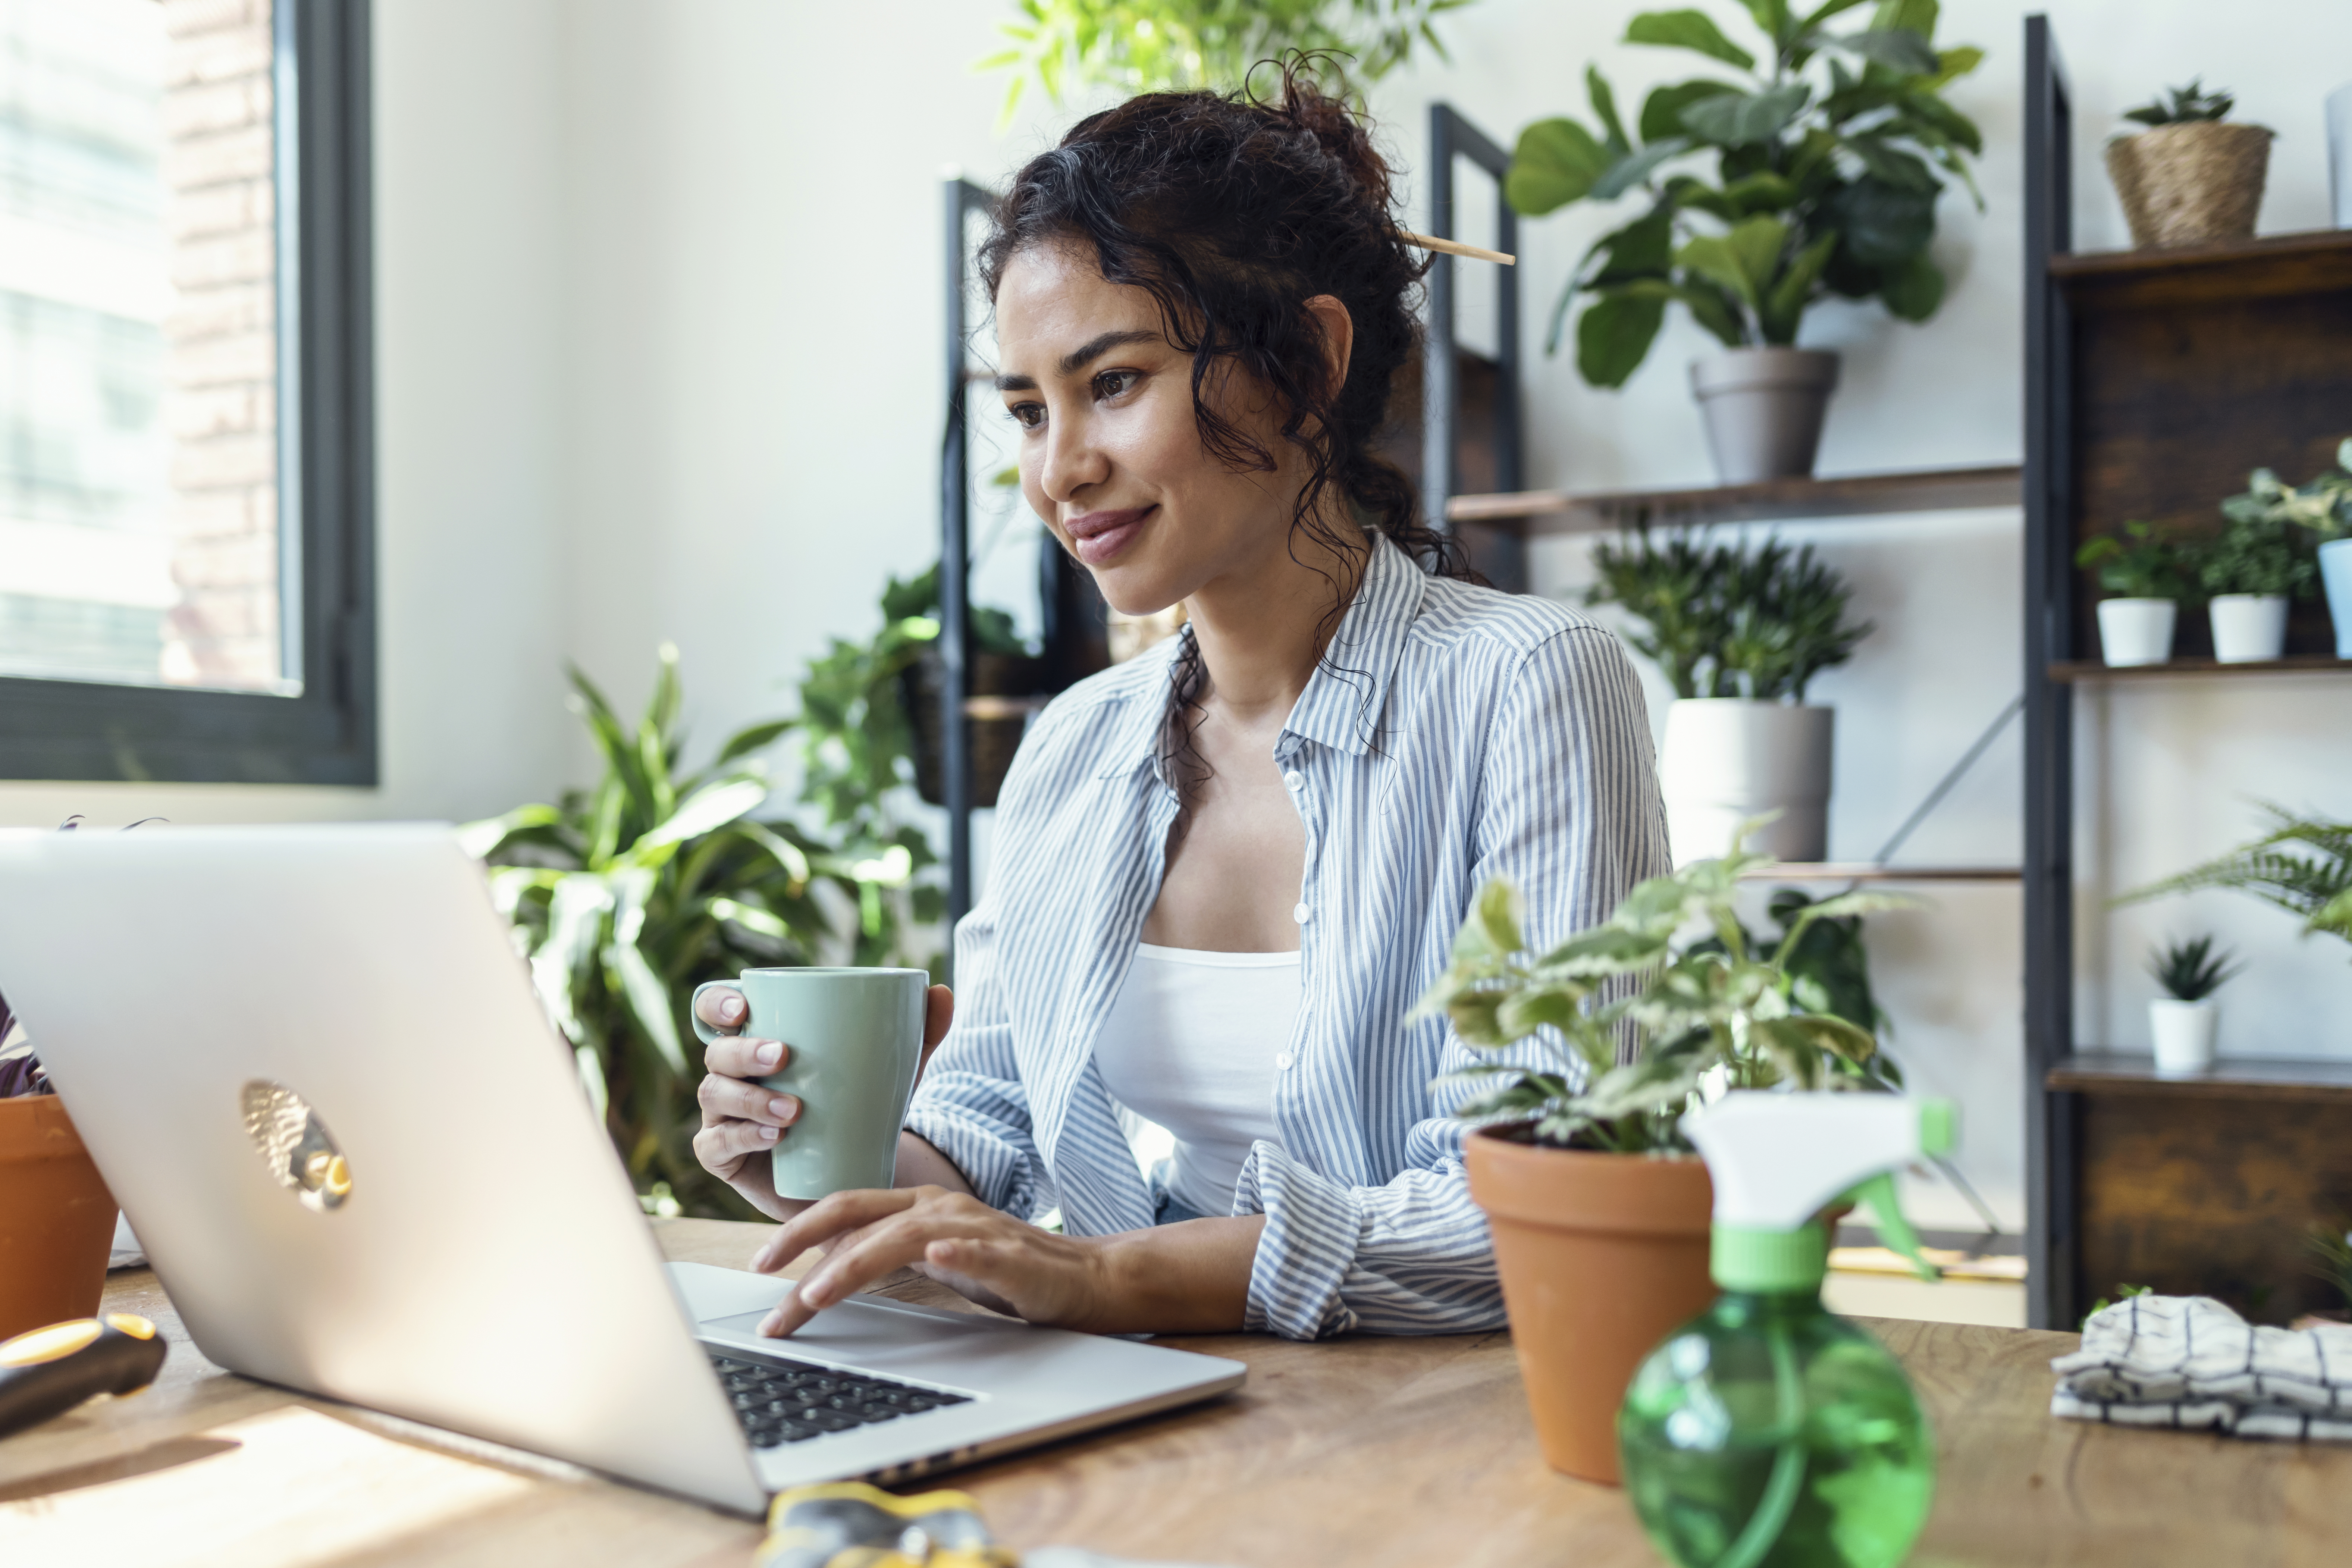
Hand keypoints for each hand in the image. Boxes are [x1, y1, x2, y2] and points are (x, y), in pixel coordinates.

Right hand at [691, 981, 953, 1221]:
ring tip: (793, 1110)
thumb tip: (943, 991)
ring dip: (751, 1098)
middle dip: (744, 1051)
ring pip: (715, 1093)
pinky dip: (743, 1136)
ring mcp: (723, 1115)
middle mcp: (733, 1073)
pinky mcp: (723, 1156)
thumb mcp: (893, 1070)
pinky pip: (714, 1143)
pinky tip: (773, 1138)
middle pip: (718, 1051)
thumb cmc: (859, 1107)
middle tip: (783, 1056)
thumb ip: (919, 1032)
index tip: (744, 1007)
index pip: (717, 1010)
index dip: (718, 1003)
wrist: (853, 1173)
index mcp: (759, 1039)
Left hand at [747, 1191, 1266, 1338]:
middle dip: (804, 1242)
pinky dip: (956, 1255)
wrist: (1087, 1280)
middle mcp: (941, 1207)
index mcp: (920, 1206)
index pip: (846, 1208)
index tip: (759, 1265)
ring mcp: (976, 1229)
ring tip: (817, 1293)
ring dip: (855, 1264)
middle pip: (859, 1213)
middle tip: (763, 1275)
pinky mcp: (1013, 1256)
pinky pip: (980, 1253)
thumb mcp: (934, 1259)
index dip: (798, 1230)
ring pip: (903, 1237)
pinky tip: (938, 1258)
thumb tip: (824, 1266)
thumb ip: (887, 1254)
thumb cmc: (1008, 1272)